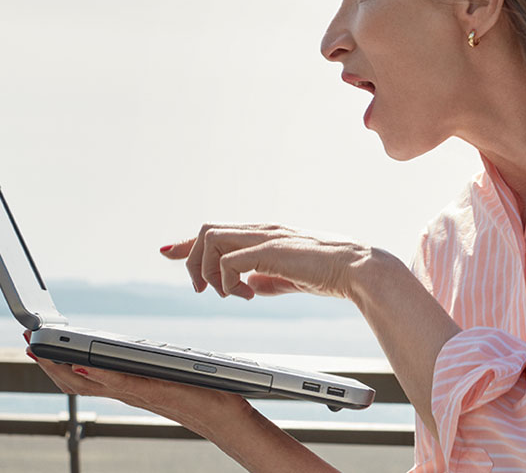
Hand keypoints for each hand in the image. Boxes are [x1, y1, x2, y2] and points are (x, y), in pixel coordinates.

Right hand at [23, 331, 248, 440]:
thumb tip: (127, 350)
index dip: (56, 362)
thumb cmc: (203, 394)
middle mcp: (129, 392)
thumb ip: (143, 365)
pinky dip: (103, 375)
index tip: (36, 344)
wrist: (228, 419)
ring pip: (93, 384)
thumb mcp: (166, 374)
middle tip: (28, 343)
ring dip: (66, 368)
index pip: (83, 377)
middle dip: (49, 363)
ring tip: (44, 350)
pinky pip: (125, 385)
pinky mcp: (158, 392)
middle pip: (77, 382)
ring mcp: (141, 394)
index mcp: (129, 386)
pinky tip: (87, 364)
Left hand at [160, 224, 372, 299]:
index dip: (188, 244)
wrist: (357, 270)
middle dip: (192, 260)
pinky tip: (247, 295)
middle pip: (206, 230)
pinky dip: (227, 280)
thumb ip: (267, 279)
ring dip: (210, 271)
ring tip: (229, 294)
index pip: (216, 231)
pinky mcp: (270, 250)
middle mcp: (262, 229)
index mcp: (265, 234)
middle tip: (202, 291)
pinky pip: (229, 260)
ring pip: (211, 239)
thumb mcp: (290, 278)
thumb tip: (248, 285)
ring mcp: (265, 237)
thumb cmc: (331, 273)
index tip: (168, 253)